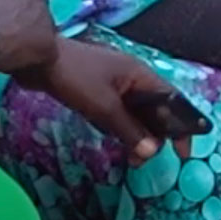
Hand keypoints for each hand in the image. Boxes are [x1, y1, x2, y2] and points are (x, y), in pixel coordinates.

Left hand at [27, 39, 188, 164]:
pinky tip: (115, 141)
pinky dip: (120, 128)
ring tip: (130, 158)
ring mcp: (114, 84)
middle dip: (154, 136)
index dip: (182, 125)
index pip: (172, 101)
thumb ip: (129, 130)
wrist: (38, 60)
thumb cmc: (75, 77)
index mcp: (140, 75)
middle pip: (154, 110)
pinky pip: (118, 113)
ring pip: (135, 114)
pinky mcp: (98, 91)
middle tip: (143, 160)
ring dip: (136, 135)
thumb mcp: (104, 106)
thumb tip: (152, 151)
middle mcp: (132, 78)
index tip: (182, 152)